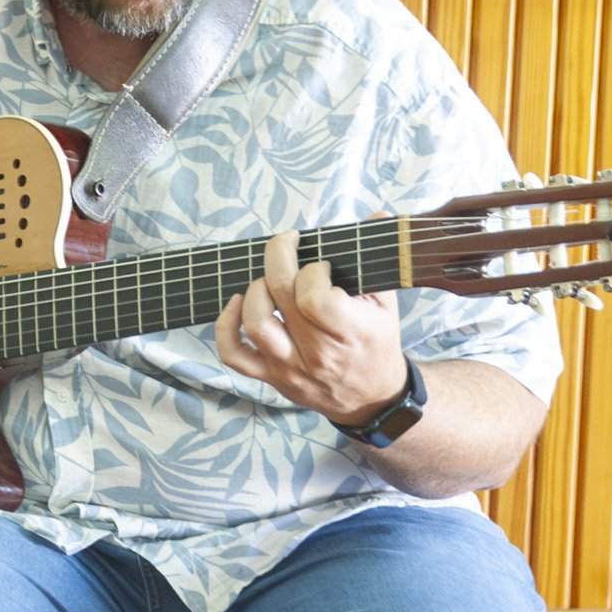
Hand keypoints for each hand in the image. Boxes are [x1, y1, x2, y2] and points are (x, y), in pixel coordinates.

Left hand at [214, 229, 407, 424]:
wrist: (372, 397)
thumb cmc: (376, 343)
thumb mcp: (386, 303)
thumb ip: (377, 259)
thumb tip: (377, 214)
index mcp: (350, 332)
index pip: (315, 297)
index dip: (312, 272)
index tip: (321, 265)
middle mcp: (317, 353)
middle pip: (280, 297)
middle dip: (279, 257)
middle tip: (287, 243)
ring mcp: (290, 367)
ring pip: (256, 323)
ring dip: (255, 290)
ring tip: (270, 279)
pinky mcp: (270, 377)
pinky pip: (233, 354)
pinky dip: (225, 325)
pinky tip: (236, 302)